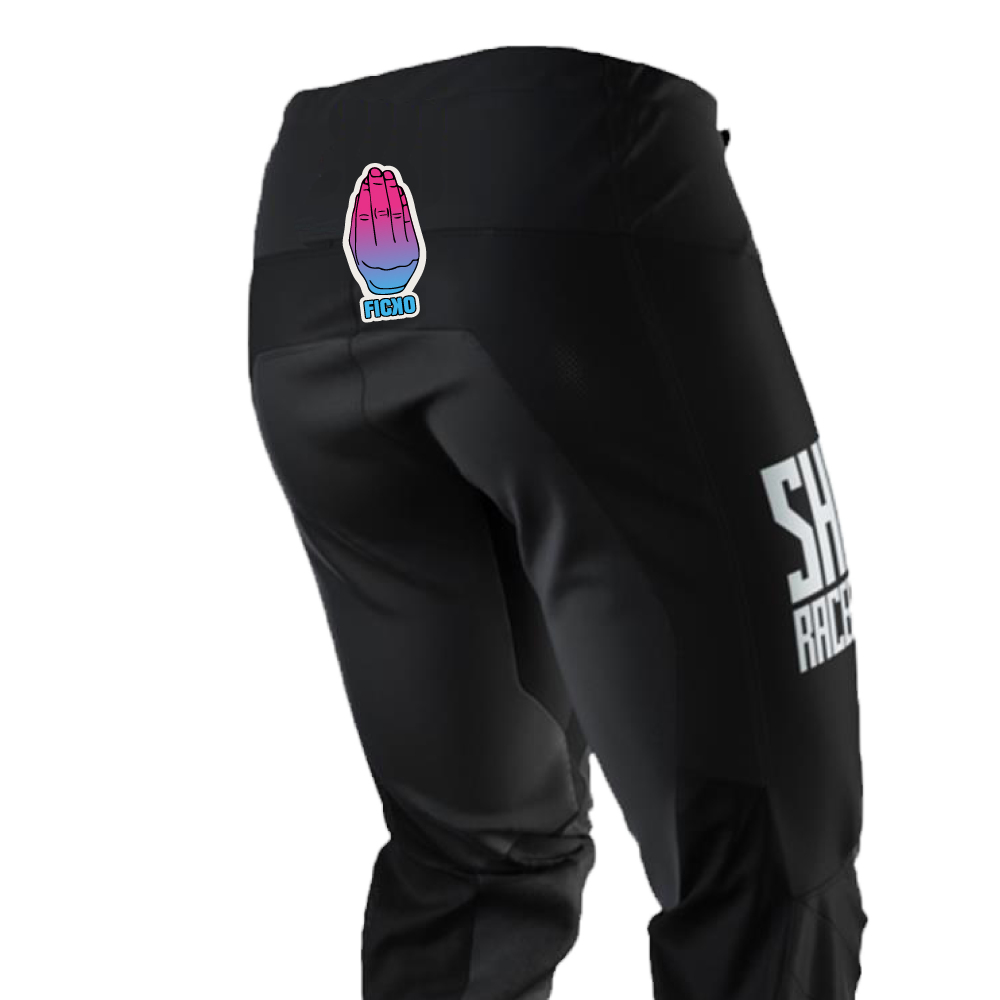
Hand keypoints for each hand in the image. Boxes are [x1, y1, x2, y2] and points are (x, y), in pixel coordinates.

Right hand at [348, 165, 419, 294]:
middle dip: (379, 189)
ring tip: (388, 176)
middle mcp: (383, 252)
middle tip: (378, 172)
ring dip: (392, 193)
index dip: (366, 195)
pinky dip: (404, 205)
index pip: (365, 217)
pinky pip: (408, 223)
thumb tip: (360, 196)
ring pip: (395, 216)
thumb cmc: (370, 266)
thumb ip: (356, 224)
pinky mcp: (413, 250)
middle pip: (381, 213)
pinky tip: (399, 191)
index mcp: (365, 253)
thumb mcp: (355, 250)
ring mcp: (400, 251)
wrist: (389, 290)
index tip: (367, 179)